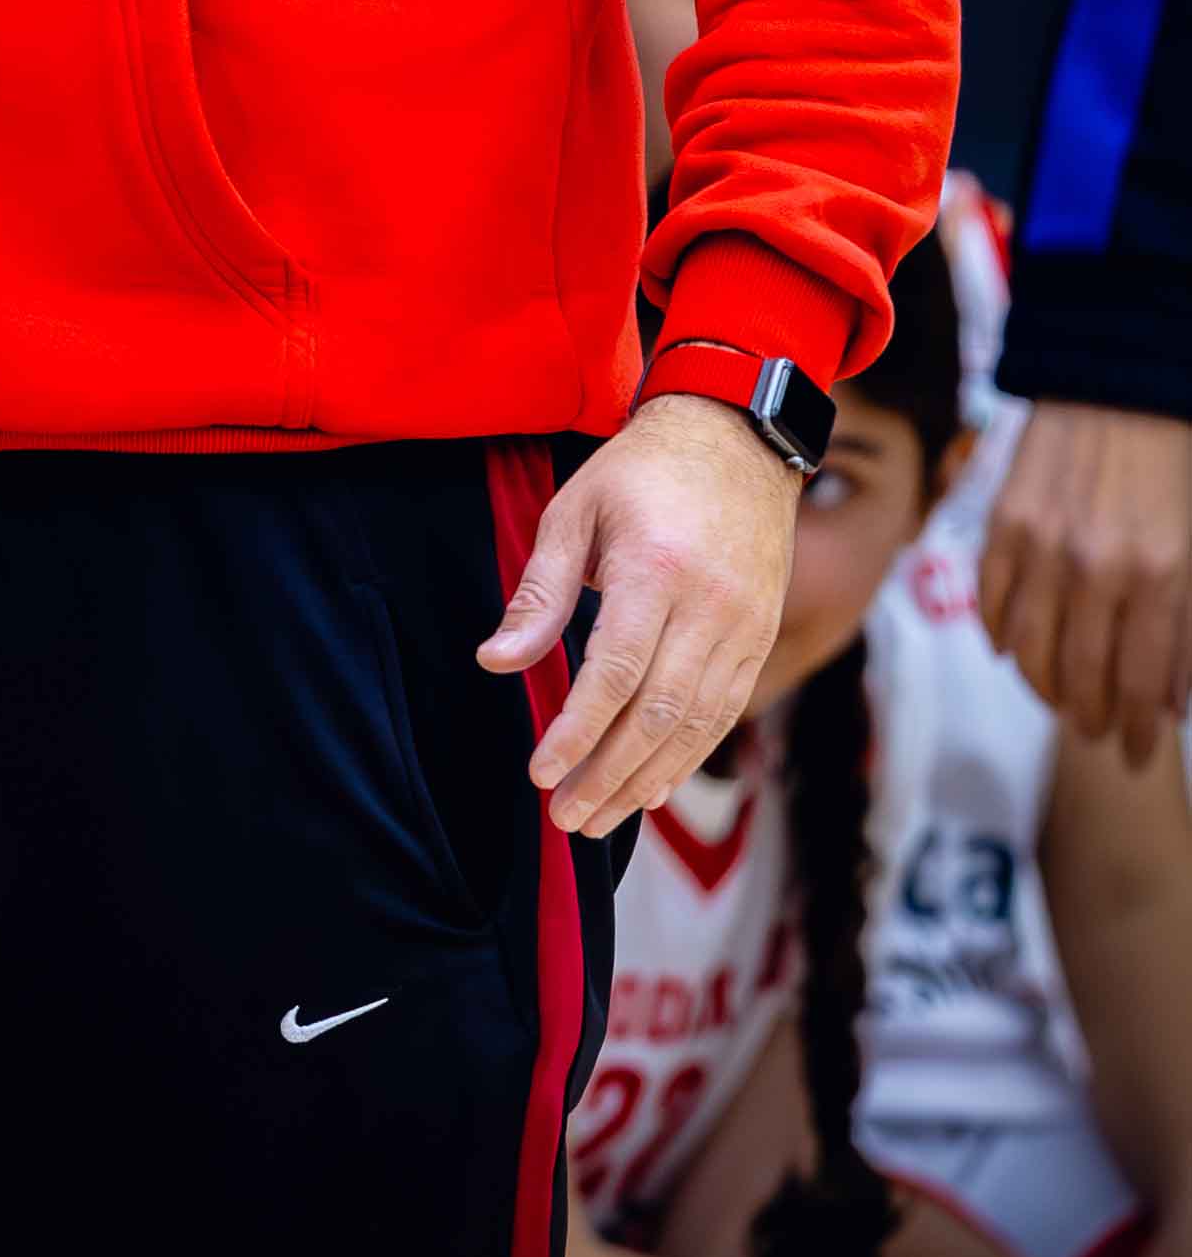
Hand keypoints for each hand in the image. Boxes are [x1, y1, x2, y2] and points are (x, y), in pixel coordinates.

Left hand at [479, 395, 797, 838]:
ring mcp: (744, 626)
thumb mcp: (574, 512)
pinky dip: (688, 758)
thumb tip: (495, 662)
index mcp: (656, 570)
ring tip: (598, 817)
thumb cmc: (640, 472)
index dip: (578, 733)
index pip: (616, 674)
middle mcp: (710, 607)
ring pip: (697, 726)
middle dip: (608, 775)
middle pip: (658, 714)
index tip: (542, 773)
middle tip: (564, 815)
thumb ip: (540, 593)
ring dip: (646, 781)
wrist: (734, 439)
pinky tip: (652, 786)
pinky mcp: (761, 637)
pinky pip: (726, 714)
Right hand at [978, 400, 1191, 766]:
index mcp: (1160, 577)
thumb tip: (1171, 702)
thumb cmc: (1174, 472)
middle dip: (1091, 719)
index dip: (1139, 732)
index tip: (1135, 755)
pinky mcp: (1004, 520)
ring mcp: (1043, 544)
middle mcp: (1097, 568)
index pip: (1145, 685)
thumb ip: (1188, 629)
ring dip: (1043, 688)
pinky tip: (1011, 651)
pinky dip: (999, 634)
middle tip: (1095, 734)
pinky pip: (992, 598)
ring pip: (1030, 648)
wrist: (1119, 388)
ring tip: (1057, 702)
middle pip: (1083, 675)